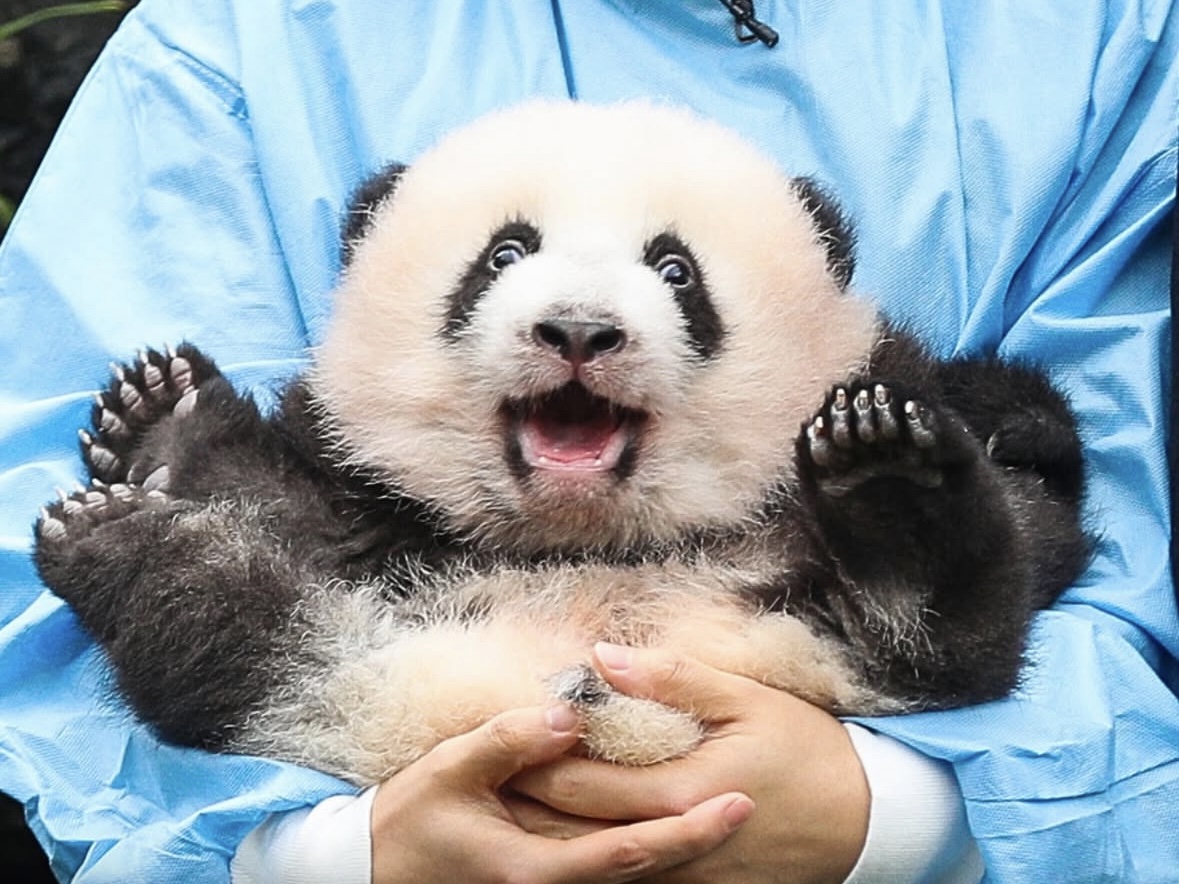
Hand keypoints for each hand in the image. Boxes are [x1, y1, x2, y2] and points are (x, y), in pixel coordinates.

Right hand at [369, 702, 754, 883]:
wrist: (374, 873)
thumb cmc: (409, 822)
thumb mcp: (451, 770)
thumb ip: (510, 741)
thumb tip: (570, 714)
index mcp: (536, 871)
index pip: (633, 851)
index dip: (690, 830)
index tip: (740, 802)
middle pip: (646, 871)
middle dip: (702, 839)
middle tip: (754, 802)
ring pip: (632, 874)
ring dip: (679, 844)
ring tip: (724, 806)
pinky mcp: (543, 883)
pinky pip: (607, 871)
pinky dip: (642, 848)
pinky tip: (665, 820)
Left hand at [508, 644, 870, 883]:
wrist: (863, 821)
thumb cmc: (805, 748)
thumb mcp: (745, 698)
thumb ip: (670, 679)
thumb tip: (601, 658)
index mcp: (681, 789)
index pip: (582, 781)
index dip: (533, 760)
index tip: (497, 733)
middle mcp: (672, 842)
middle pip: (575, 828)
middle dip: (526, 800)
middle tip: (484, 772)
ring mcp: (683, 875)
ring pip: (592, 861)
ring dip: (547, 832)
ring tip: (506, 801)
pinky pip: (628, 879)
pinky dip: (587, 854)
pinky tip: (563, 829)